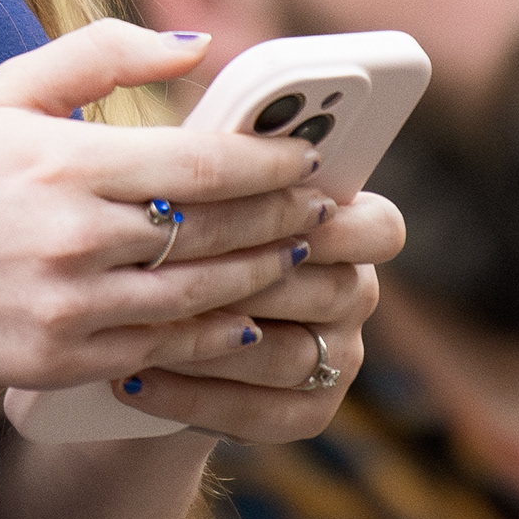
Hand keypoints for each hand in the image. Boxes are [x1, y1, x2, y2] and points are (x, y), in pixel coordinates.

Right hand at [0, 21, 330, 391]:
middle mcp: (72, 243)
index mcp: (61, 165)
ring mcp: (67, 312)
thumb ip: (101, 55)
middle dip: (283, 219)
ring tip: (298, 255)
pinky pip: (162, 352)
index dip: (269, 164)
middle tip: (327, 205)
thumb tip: (197, 45)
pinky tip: (242, 314)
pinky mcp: (59, 363)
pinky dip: (213, 333)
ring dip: (262, 278)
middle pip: (215, 235)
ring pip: (201, 301)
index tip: (307, 154)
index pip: (201, 168)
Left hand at [115, 186, 398, 442]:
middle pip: (331, 292)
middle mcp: (356, 294)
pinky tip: (137, 376)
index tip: (284, 211)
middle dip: (253, 280)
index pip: (380, 228)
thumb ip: (219, 160)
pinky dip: (193, 396)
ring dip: (213, 341)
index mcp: (350, 228)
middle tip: (181, 269)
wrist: (149, 330)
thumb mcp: (198, 190)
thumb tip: (207, 104)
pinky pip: (260, 413)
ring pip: (288, 355)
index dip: (337, 225)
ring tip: (141, 325)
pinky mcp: (307, 412)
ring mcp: (338, 359)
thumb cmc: (178, 234)